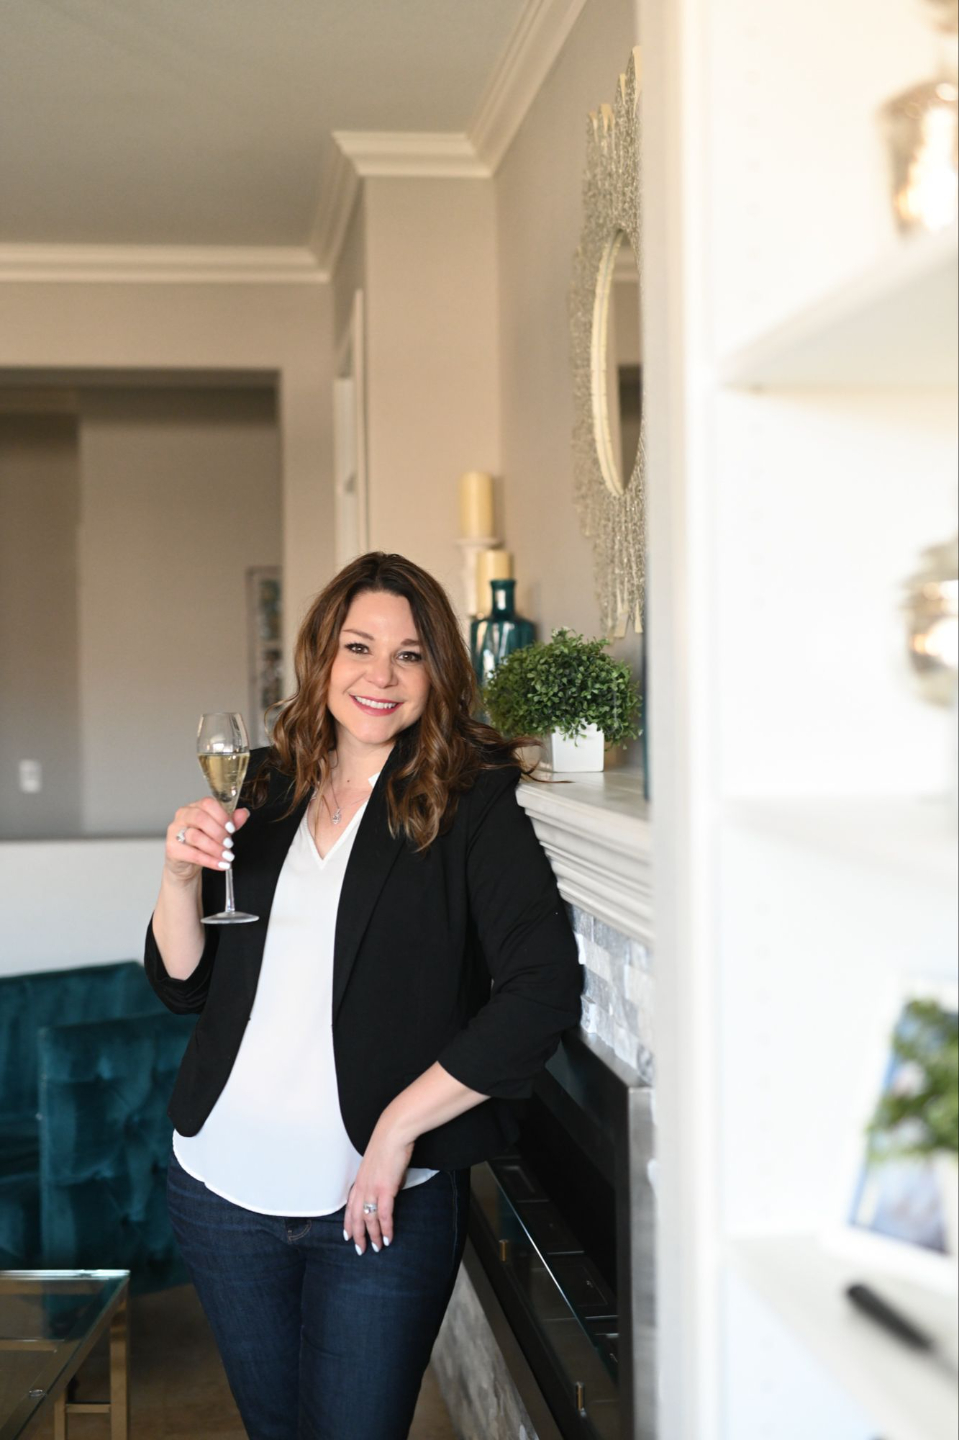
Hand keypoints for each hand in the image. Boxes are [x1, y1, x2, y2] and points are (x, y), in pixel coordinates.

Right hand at [164, 797, 249, 884]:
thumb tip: (243, 813)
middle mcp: (183, 816)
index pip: (208, 803)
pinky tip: (220, 864)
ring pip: (196, 836)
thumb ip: (231, 821)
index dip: (222, 816)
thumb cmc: (202, 843)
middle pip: (200, 818)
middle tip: (229, 843)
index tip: (232, 828)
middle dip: (219, 832)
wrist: (186, 863)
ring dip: (215, 848)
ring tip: (227, 856)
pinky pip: (192, 854)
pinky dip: (209, 861)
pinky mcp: (172, 848)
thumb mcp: (219, 831)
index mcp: (195, 807)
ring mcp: (175, 831)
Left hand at [343, 1126, 414, 1254]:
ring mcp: (372, 1189)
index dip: (347, 1222)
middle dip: (357, 1235)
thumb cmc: (388, 1144)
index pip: (349, 1206)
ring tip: (376, 1248)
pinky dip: (385, 1228)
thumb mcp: (377, 1164)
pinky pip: (384, 1215)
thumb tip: (387, 1191)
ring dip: (372, 1236)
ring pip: (368, 1219)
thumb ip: (378, 1179)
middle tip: (360, 1249)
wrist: (393, 1133)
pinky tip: (388, 1238)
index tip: (347, 1236)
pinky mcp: (385, 1189)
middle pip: (355, 1217)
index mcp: (359, 1180)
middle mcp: (362, 1186)